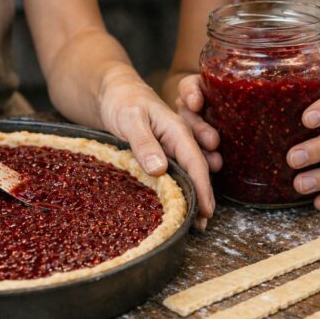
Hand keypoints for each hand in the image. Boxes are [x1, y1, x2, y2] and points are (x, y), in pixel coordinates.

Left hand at [99, 66, 215, 229]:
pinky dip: (176, 190)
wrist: (113, 92)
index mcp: (177, 131)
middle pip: (196, 172)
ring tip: (193, 221)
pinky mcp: (160, 154)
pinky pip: (173, 174)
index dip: (203, 188)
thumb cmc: (123, 101)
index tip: (206, 211)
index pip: (195, 162)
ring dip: (192, 197)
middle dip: (202, 198)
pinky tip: (174, 205)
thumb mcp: (131, 119)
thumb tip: (160, 170)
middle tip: (202, 226)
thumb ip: (144, 143)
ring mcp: (170, 148)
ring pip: (186, 175)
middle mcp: (178, 141)